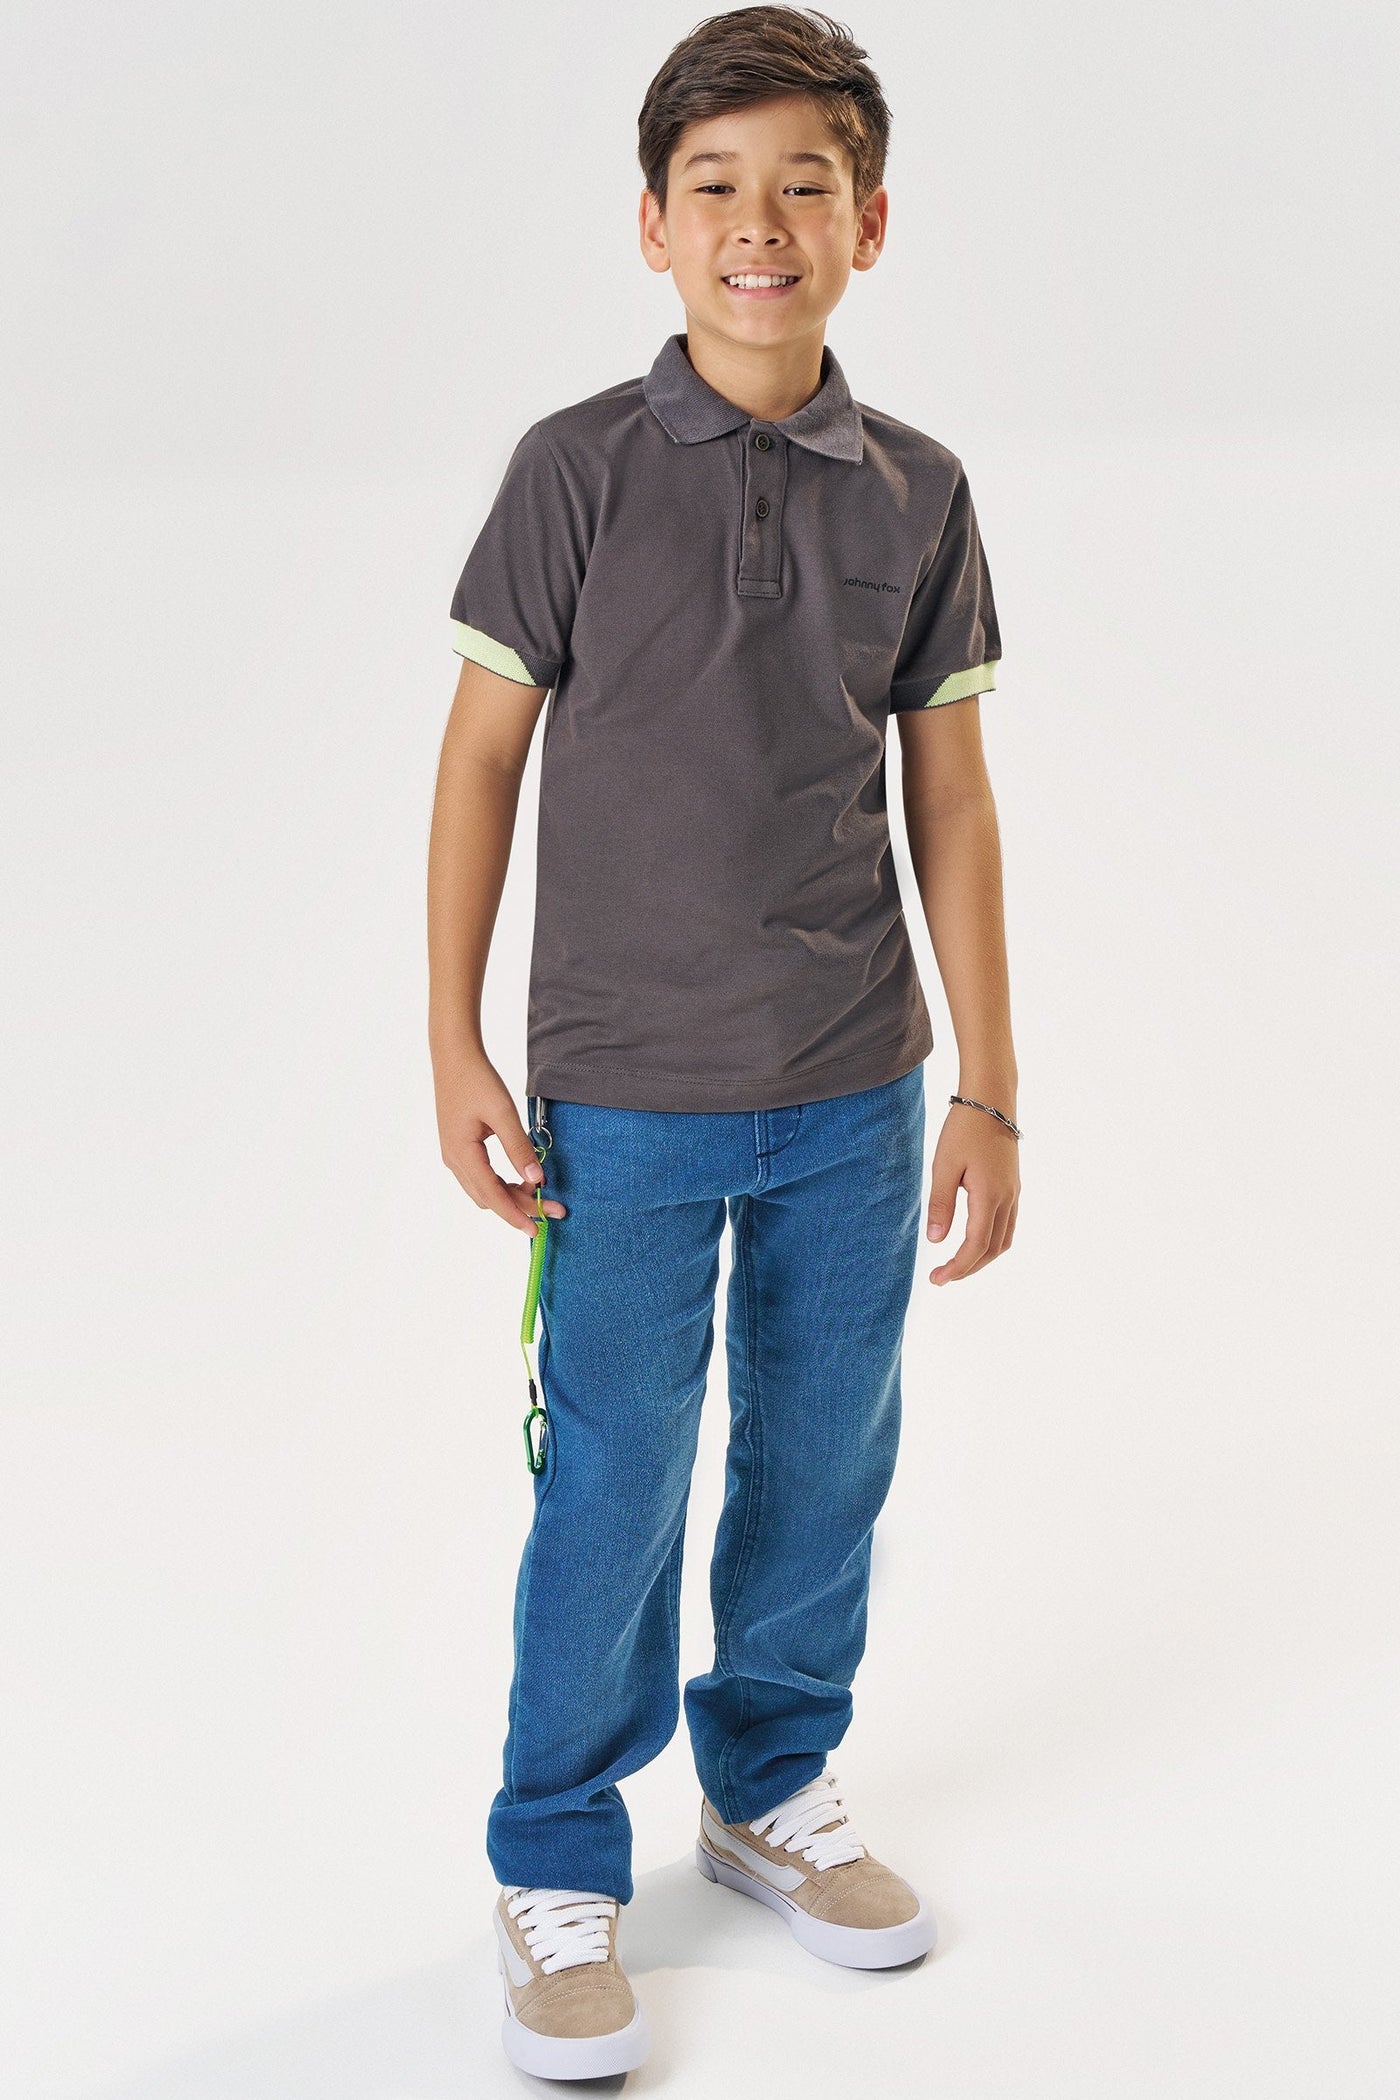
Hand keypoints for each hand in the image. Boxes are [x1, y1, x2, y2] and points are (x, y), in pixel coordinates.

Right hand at [434, 1047, 567, 1237]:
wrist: (453, 1056)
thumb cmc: (477, 1080)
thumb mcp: (502, 1113)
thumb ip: (519, 1147)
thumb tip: (537, 1179)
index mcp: (462, 1154)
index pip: (493, 1197)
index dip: (516, 1215)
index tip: (537, 1230)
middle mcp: (454, 1160)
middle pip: (490, 1198)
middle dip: (521, 1207)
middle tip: (554, 1210)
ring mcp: (454, 1155)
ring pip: (485, 1190)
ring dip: (512, 1195)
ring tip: (542, 1193)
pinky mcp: (459, 1148)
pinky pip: (482, 1176)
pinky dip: (503, 1183)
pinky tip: (523, 1177)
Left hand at [926, 1100, 1018, 1283]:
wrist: (991, 1100)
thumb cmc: (964, 1129)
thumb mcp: (943, 1165)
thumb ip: (940, 1204)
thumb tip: (936, 1241)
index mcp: (989, 1195)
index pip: (976, 1245)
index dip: (958, 1267)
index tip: (937, 1279)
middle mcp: (1007, 1198)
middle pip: (993, 1249)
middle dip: (968, 1268)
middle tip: (942, 1277)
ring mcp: (1013, 1193)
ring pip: (1003, 1240)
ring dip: (982, 1257)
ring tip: (956, 1264)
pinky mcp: (1013, 1186)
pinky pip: (1007, 1225)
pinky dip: (991, 1242)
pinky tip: (973, 1241)